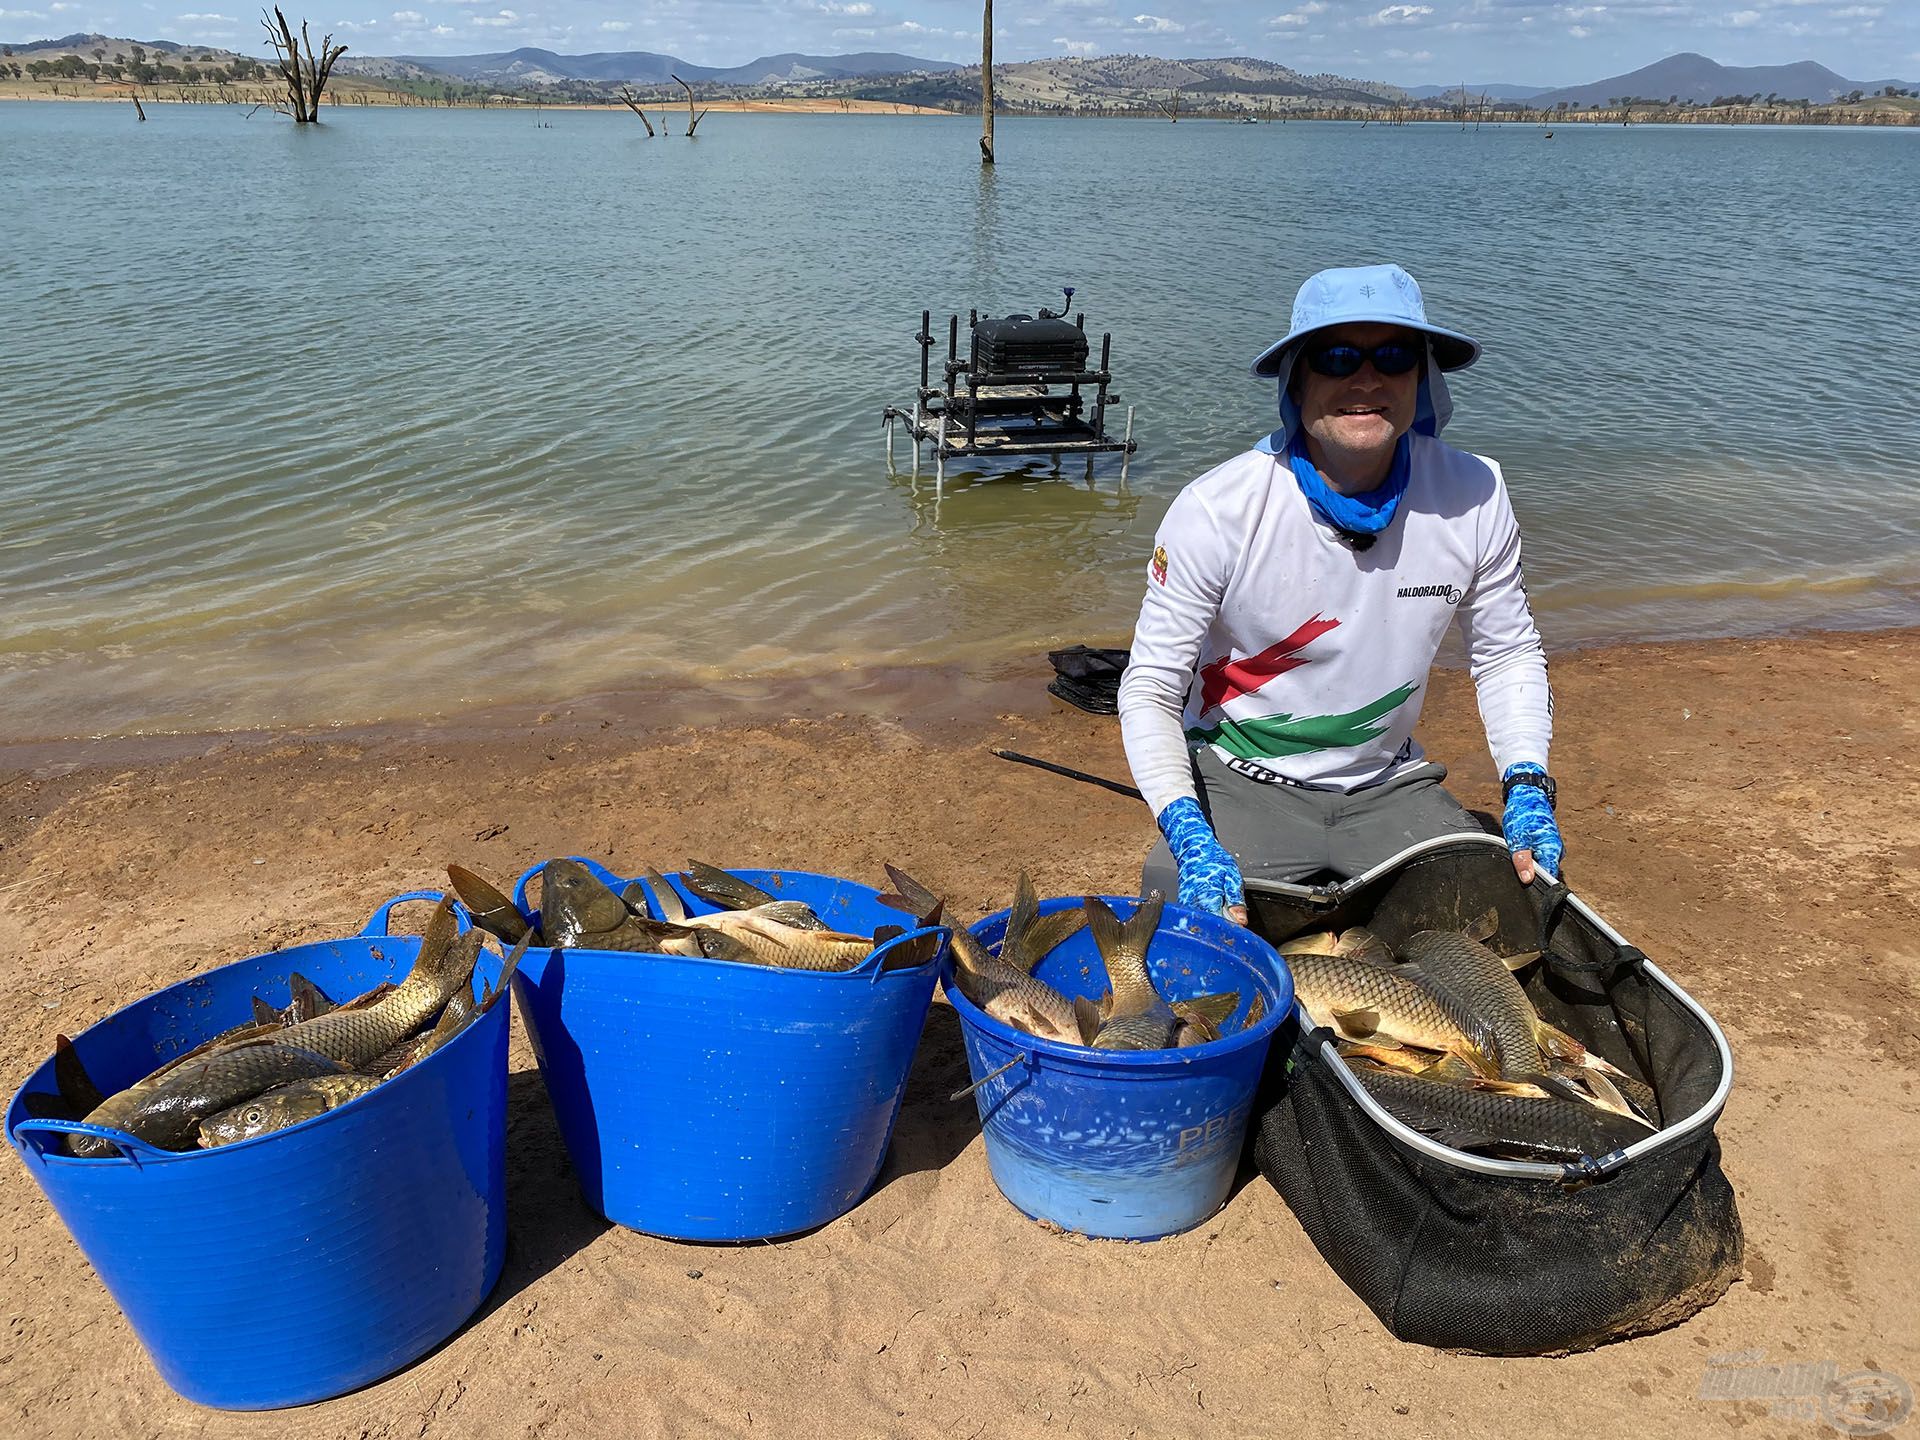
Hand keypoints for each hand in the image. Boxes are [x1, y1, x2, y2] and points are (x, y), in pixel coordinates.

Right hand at [1156, 797, 1247, 924]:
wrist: (1194, 850)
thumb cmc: (1213, 860)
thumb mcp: (1232, 877)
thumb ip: (1236, 900)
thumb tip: (1241, 920)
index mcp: (1207, 897)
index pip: (1219, 924)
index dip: (1231, 929)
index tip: (1240, 929)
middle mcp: (1193, 904)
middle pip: (1210, 926)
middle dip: (1223, 927)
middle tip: (1233, 920)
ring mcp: (1187, 905)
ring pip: (1203, 924)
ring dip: (1215, 923)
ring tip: (1223, 912)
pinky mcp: (1184, 906)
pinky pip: (1198, 918)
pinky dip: (1207, 918)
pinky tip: (1214, 911)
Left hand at [1501, 764, 1562, 883]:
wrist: (1527, 794)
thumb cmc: (1523, 815)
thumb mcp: (1518, 840)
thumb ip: (1523, 861)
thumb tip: (1528, 879)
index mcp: (1552, 851)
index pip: (1550, 878)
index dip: (1539, 885)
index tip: (1528, 891)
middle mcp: (1556, 850)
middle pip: (1545, 871)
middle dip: (1531, 874)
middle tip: (1517, 873)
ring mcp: (1552, 845)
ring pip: (1541, 862)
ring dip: (1529, 864)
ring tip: (1518, 857)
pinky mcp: (1547, 841)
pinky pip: (1539, 855)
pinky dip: (1530, 856)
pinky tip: (1521, 851)